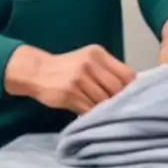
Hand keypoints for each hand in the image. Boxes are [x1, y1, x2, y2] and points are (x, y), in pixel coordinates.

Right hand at [4, 44, 134, 113]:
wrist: (37, 72)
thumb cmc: (66, 68)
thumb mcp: (87, 60)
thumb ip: (106, 71)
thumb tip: (130, 90)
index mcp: (97, 54)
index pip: (126, 74)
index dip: (129, 88)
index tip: (127, 97)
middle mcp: (89, 63)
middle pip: (117, 88)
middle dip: (117, 100)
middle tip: (113, 107)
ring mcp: (79, 78)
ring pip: (104, 100)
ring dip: (103, 109)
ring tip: (99, 111)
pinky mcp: (70, 93)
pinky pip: (89, 109)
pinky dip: (92, 114)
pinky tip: (89, 113)